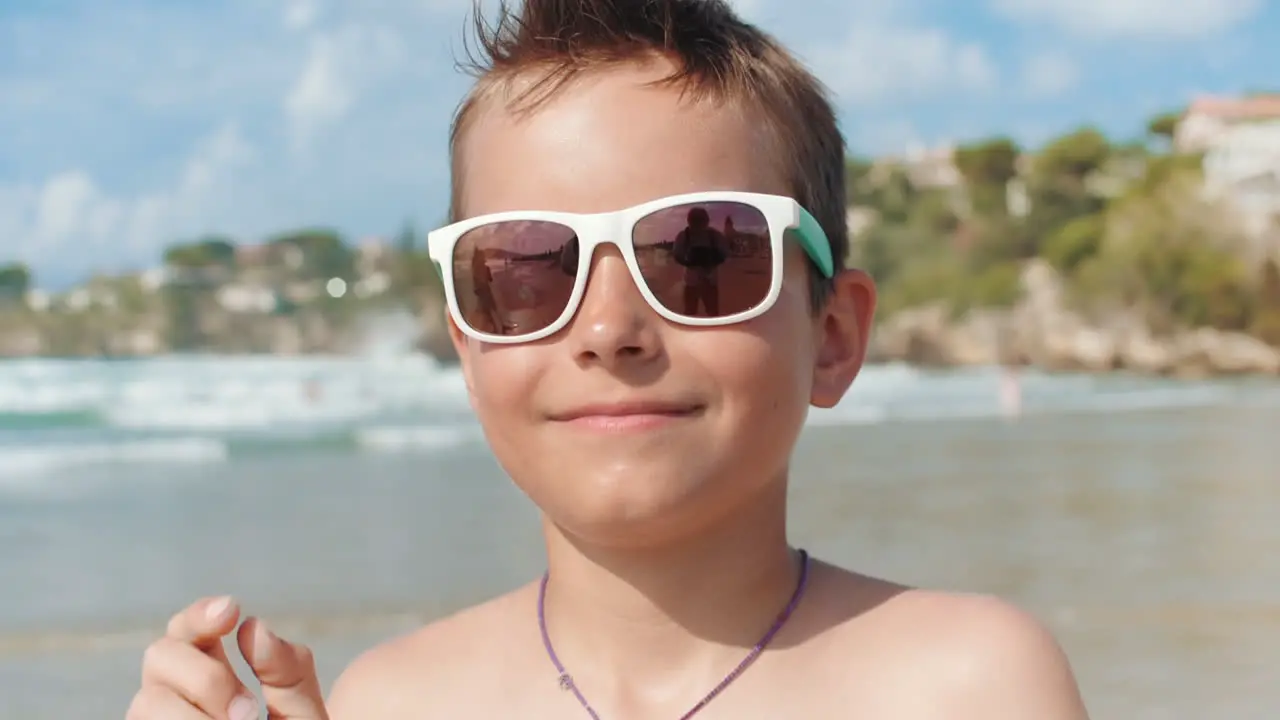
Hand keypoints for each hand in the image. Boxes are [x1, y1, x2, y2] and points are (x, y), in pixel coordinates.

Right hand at [127, 596, 328, 718]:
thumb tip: (253, 628)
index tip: (232, 610)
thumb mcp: (302, 712)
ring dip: (194, 715)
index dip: (201, 613)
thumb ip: (287, 671)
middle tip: (249, 712)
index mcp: (209, 669)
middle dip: (206, 678)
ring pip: (146, 702)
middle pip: (160, 654)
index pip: (188, 627)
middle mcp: (173, 693)